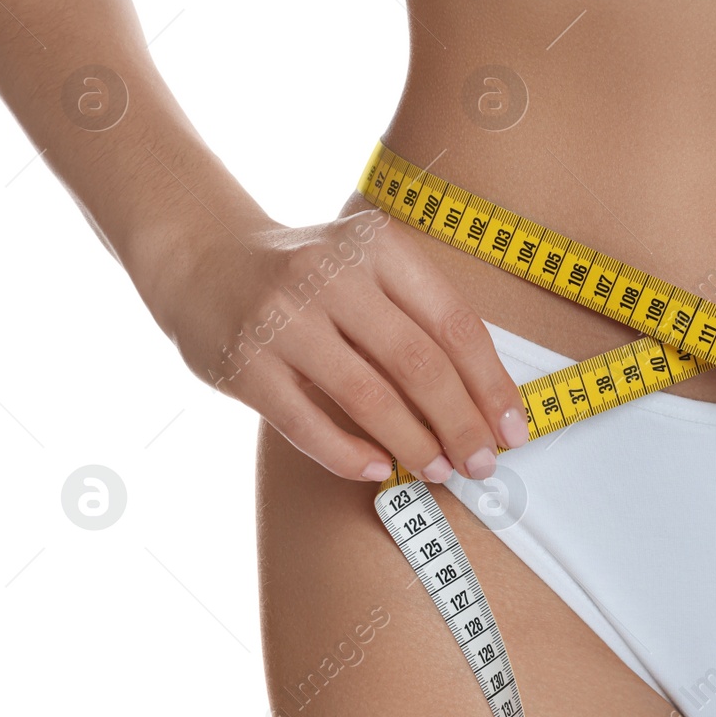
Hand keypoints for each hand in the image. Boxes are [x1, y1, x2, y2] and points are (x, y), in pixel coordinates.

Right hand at [151, 208, 527, 483]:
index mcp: (378, 246)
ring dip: (414, 445)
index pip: (454, 324)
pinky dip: (350, 454)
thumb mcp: (369, 265)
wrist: (202, 258)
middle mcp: (331, 275)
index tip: (513, 430)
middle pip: (419, 364)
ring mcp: (283, 320)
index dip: (490, 385)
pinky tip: (379, 468)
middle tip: (482, 463)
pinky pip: (309, 425)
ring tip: (440, 470)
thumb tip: (484, 404)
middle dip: (461, 424)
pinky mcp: (244, 364)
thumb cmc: (311, 273)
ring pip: (368, 399)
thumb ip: (420, 317)